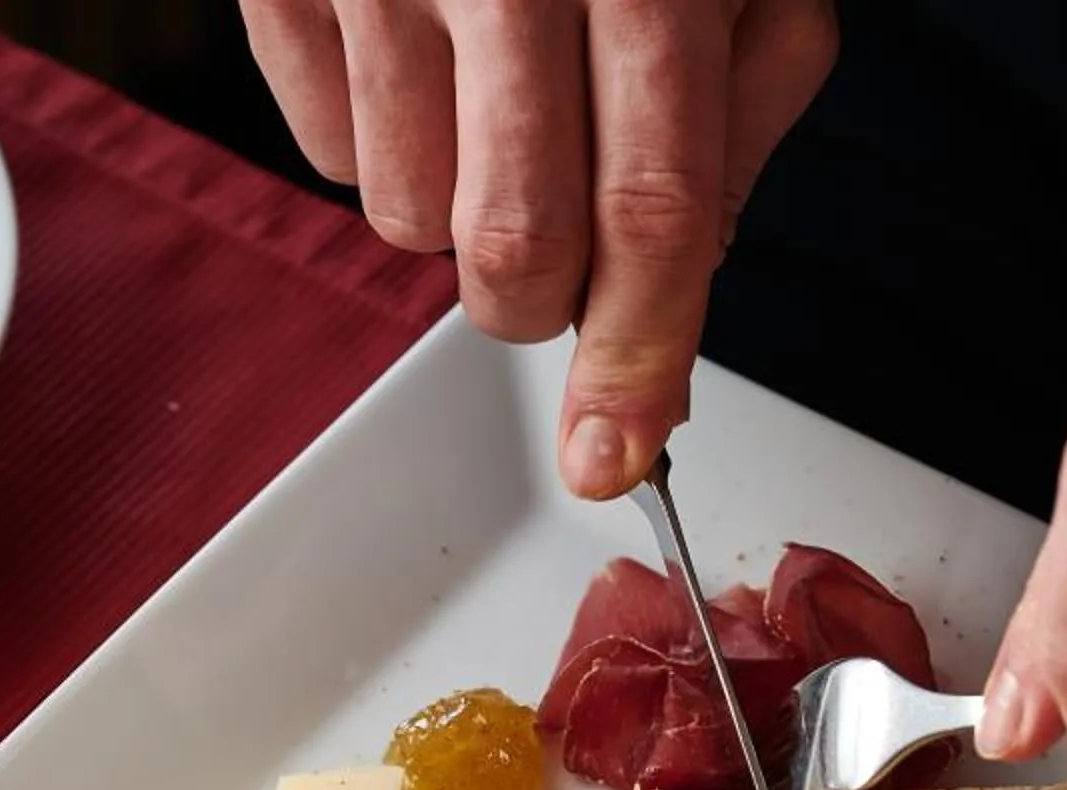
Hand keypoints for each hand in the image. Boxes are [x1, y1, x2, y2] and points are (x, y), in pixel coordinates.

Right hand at [242, 0, 836, 497]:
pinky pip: (325, 152)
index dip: (634, 358)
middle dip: (540, 300)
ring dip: (458, 211)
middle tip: (557, 243)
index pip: (648, 210)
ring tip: (490, 97)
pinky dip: (380, 142)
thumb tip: (679, 290)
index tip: (614, 458)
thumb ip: (740, 116)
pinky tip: (420, 53)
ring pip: (406, 221)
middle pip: (511, 249)